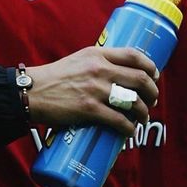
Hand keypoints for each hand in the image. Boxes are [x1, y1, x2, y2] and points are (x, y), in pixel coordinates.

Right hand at [26, 46, 158, 136]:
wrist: (31, 92)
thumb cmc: (54, 78)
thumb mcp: (78, 60)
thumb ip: (97, 63)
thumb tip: (117, 74)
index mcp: (98, 54)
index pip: (134, 55)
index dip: (150, 67)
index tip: (154, 76)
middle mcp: (99, 69)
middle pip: (140, 79)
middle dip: (152, 92)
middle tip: (152, 100)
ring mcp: (95, 89)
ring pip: (133, 101)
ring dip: (144, 112)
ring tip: (142, 118)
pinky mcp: (89, 109)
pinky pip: (119, 120)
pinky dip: (129, 129)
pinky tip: (130, 132)